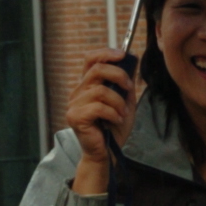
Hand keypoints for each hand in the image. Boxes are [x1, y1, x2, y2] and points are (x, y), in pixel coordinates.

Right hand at [67, 50, 140, 194]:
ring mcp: (74, 104)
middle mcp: (78, 92)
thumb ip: (125, 83)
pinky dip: (112, 113)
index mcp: (87, 85)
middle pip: (97, 70)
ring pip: (100, 90)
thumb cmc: (114, 128)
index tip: (123, 55)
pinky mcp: (75, 117)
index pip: (90, 59)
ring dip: (118, 101)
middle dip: (119, 76)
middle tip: (129, 89)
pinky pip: (98, 107)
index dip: (106, 53)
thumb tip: (132, 61)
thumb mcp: (124, 101)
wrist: (107, 153)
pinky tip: (116, 120)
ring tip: (122, 113)